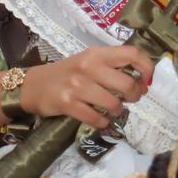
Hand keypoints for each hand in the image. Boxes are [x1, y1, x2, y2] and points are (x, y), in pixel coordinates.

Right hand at [16, 46, 153, 130]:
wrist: (31, 86)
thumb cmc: (65, 74)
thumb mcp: (86, 62)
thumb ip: (111, 67)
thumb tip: (141, 81)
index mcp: (96, 54)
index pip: (132, 54)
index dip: (147, 68)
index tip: (146, 80)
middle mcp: (88, 67)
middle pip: (127, 84)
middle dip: (134, 96)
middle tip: (130, 99)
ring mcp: (77, 86)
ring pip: (113, 104)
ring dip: (118, 111)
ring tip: (113, 110)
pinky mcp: (67, 104)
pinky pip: (95, 118)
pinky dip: (102, 123)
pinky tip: (100, 120)